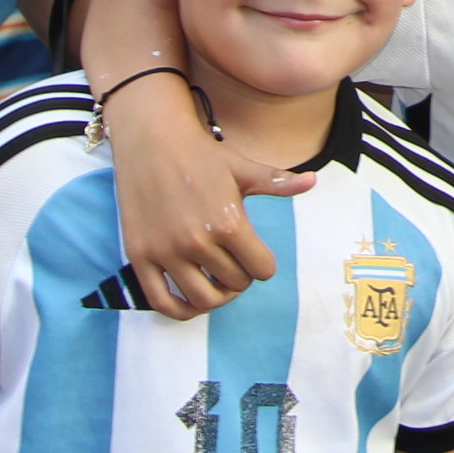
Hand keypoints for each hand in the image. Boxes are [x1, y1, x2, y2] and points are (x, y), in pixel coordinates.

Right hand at [101, 70, 313, 317]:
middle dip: (240, 277)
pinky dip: (180, 311)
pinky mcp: (140, 256)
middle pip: (234, 284)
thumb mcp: (243, 168)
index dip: (263, 265)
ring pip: (202, 300)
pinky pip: (161, 302)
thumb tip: (313, 181)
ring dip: (216, 297)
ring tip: (217, 283)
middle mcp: (198, 242)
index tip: (256, 255)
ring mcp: (166, 252)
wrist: (153, 140)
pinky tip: (191, 301)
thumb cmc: (202, 155)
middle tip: (235, 263)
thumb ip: (278, 182)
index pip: (261, 270)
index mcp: (229, 223)